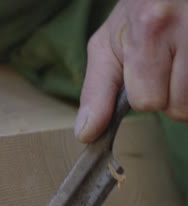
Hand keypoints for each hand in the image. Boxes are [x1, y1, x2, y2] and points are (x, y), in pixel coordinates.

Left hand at [75, 0, 187, 142]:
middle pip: (177, 108)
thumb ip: (96, 92)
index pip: (147, 100)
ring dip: (185, 93)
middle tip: (165, 66)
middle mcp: (184, 29)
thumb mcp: (107, 46)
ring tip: (180, 64)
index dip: (143, 94)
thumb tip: (85, 134)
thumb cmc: (138, 16)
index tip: (145, 73)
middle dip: (167, 94)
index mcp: (149, 30)